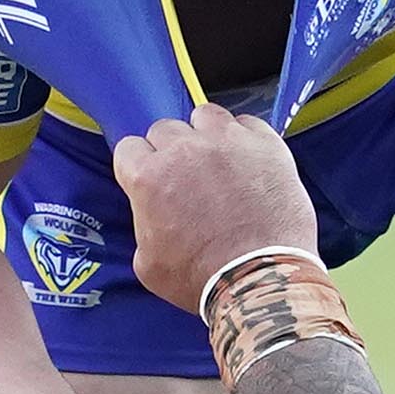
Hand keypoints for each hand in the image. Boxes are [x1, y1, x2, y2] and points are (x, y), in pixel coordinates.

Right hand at [111, 110, 318, 314]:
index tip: (152, 178)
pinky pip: (247, 123)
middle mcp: (184, 150)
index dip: (140, 165)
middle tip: (188, 177)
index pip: (129, 148)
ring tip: (218, 161)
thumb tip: (153, 214)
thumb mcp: (147, 263)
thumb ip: (143, 224)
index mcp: (148, 177)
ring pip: (205, 115)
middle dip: (171, 151)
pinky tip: (248, 161)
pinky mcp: (265, 144)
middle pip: (165, 129)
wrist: (260, 278)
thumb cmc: (204, 277)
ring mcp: (227, 142)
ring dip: (206, 134)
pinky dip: (245, 138)